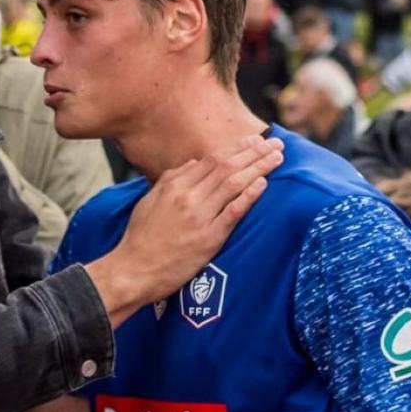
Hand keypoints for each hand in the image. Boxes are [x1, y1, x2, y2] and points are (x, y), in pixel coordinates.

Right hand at [85, 135, 283, 327]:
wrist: (133, 271)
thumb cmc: (140, 237)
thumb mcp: (149, 200)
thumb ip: (171, 179)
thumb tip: (195, 162)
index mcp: (173, 185)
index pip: (212, 159)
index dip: (237, 148)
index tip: (256, 141)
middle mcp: (188, 197)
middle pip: (227, 167)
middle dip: (255, 152)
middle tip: (276, 143)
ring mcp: (199, 218)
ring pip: (234, 184)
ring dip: (259, 168)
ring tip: (277, 158)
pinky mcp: (208, 239)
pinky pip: (233, 213)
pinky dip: (249, 196)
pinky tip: (263, 184)